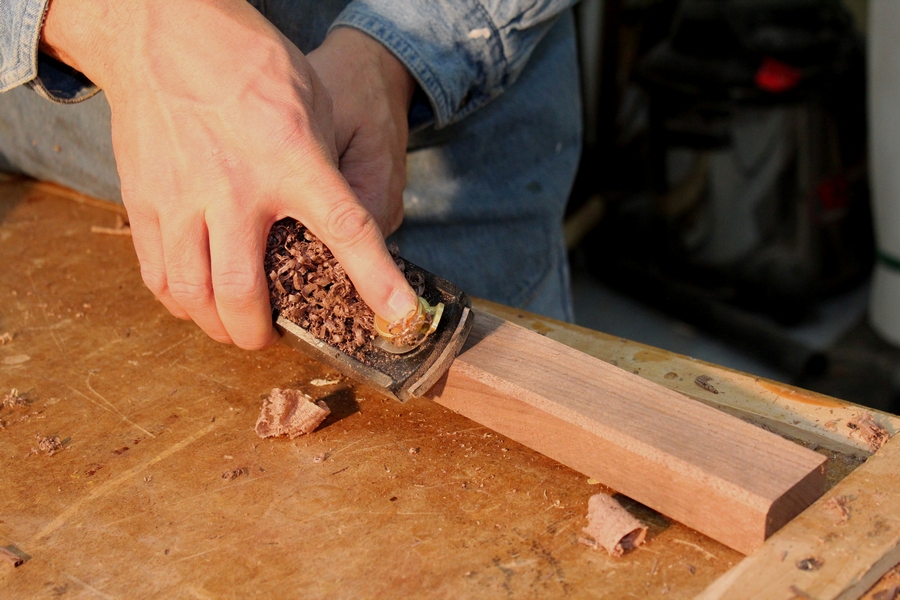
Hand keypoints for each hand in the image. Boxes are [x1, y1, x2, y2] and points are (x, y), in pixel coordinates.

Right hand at [40, 0, 417, 349]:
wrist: (163, 33)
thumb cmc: (248, 65)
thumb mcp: (312, 103)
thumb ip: (329, 170)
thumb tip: (344, 228)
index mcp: (291, 157)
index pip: (345, 227)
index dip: (376, 277)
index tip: (397, 313)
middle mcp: (235, 186)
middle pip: (244, 292)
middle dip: (261, 334)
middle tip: (274, 336)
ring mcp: (182, 196)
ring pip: (195, 294)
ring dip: (219, 326)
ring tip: (236, 327)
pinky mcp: (144, 199)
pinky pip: (157, 274)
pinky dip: (180, 302)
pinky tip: (197, 302)